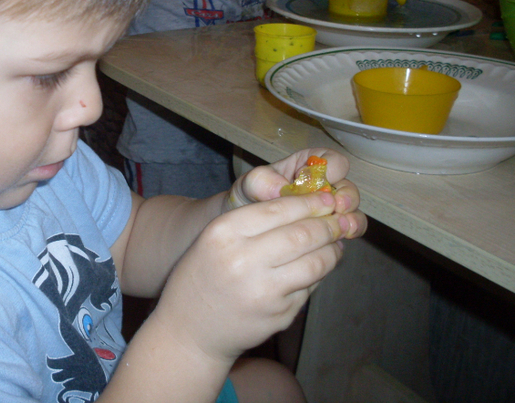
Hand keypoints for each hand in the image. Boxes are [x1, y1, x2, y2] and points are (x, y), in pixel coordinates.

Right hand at [153, 188, 356, 362]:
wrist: (189, 330)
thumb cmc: (204, 275)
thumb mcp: (215, 238)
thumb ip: (253, 221)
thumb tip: (308, 206)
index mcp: (224, 233)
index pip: (279, 209)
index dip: (311, 202)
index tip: (328, 199)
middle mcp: (243, 260)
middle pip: (303, 234)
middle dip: (329, 225)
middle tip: (339, 220)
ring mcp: (263, 292)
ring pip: (316, 263)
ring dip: (332, 251)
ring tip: (335, 244)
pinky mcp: (278, 316)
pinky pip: (309, 288)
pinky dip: (319, 275)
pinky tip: (316, 268)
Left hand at [228, 148, 364, 238]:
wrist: (244, 226)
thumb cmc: (250, 196)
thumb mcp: (250, 183)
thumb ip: (262, 180)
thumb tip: (280, 188)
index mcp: (310, 165)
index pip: (332, 160)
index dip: (331, 169)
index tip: (318, 182)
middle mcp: (325, 186)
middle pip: (348, 188)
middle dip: (347, 197)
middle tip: (337, 207)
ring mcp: (330, 210)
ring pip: (353, 212)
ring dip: (351, 219)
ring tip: (343, 228)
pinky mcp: (331, 231)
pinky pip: (347, 232)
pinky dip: (347, 236)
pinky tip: (338, 241)